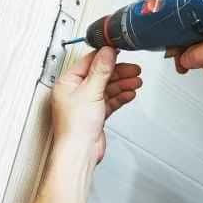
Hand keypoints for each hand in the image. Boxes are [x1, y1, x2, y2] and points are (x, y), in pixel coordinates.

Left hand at [51, 46, 142, 162]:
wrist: (79, 152)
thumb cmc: (75, 127)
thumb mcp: (90, 91)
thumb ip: (101, 70)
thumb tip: (106, 52)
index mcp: (67, 83)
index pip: (88, 63)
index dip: (105, 56)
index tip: (118, 51)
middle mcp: (74, 92)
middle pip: (100, 75)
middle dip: (119, 72)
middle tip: (134, 69)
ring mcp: (85, 103)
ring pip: (107, 88)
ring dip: (122, 84)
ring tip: (136, 81)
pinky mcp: (94, 114)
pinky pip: (109, 100)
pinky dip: (120, 96)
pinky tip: (130, 93)